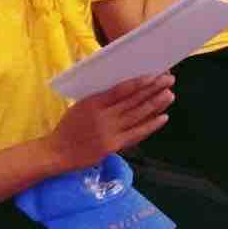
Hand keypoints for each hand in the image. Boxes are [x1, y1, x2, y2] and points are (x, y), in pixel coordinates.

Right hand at [45, 74, 173, 171]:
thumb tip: (126, 84)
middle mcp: (103, 116)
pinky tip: (163, 117)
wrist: (57, 153)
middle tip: (169, 80)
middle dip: (153, 89)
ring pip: (138, 115)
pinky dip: (151, 125)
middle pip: (133, 101)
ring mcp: (109, 132)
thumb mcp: (82, 104)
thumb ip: (102, 96)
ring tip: (170, 94)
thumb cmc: (70, 126)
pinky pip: (137, 134)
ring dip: (156, 104)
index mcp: (94, 102)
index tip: (154, 75)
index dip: (139, 82)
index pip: (121, 89)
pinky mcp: (114, 146)